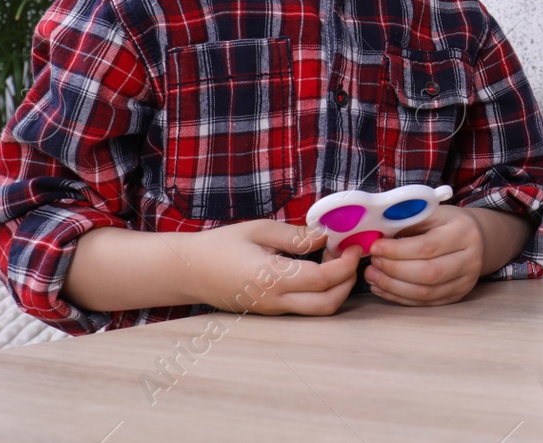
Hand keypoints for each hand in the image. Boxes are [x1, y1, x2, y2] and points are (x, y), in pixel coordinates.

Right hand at [189, 220, 361, 315]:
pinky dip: (321, 291)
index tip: (354, 246)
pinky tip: (316, 268)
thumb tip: (325, 237)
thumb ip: (295, 236)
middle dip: (348, 282)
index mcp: (271, 278)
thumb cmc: (221, 246)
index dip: (346, 264)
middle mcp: (274, 301)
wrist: (188, 271)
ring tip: (332, 258)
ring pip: (318, 310)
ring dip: (336, 288)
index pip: (323, 279)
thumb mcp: (259, 231)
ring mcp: (272, 310)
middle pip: (328, 304)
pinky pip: (305, 307)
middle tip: (351, 255)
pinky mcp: (271, 312)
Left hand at [363, 205, 485, 305]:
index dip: (397, 250)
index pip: (427, 247)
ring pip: (425, 293)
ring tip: (373, 276)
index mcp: (464, 233)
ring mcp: (465, 282)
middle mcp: (470, 260)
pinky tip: (383, 288)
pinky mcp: (456, 297)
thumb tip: (376, 235)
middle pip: (428, 273)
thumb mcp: (432, 213)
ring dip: (393, 286)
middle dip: (394, 270)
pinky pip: (424, 303)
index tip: (375, 247)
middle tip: (373, 263)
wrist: (477, 239)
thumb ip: (408, 221)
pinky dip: (399, 297)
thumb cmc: (448, 223)